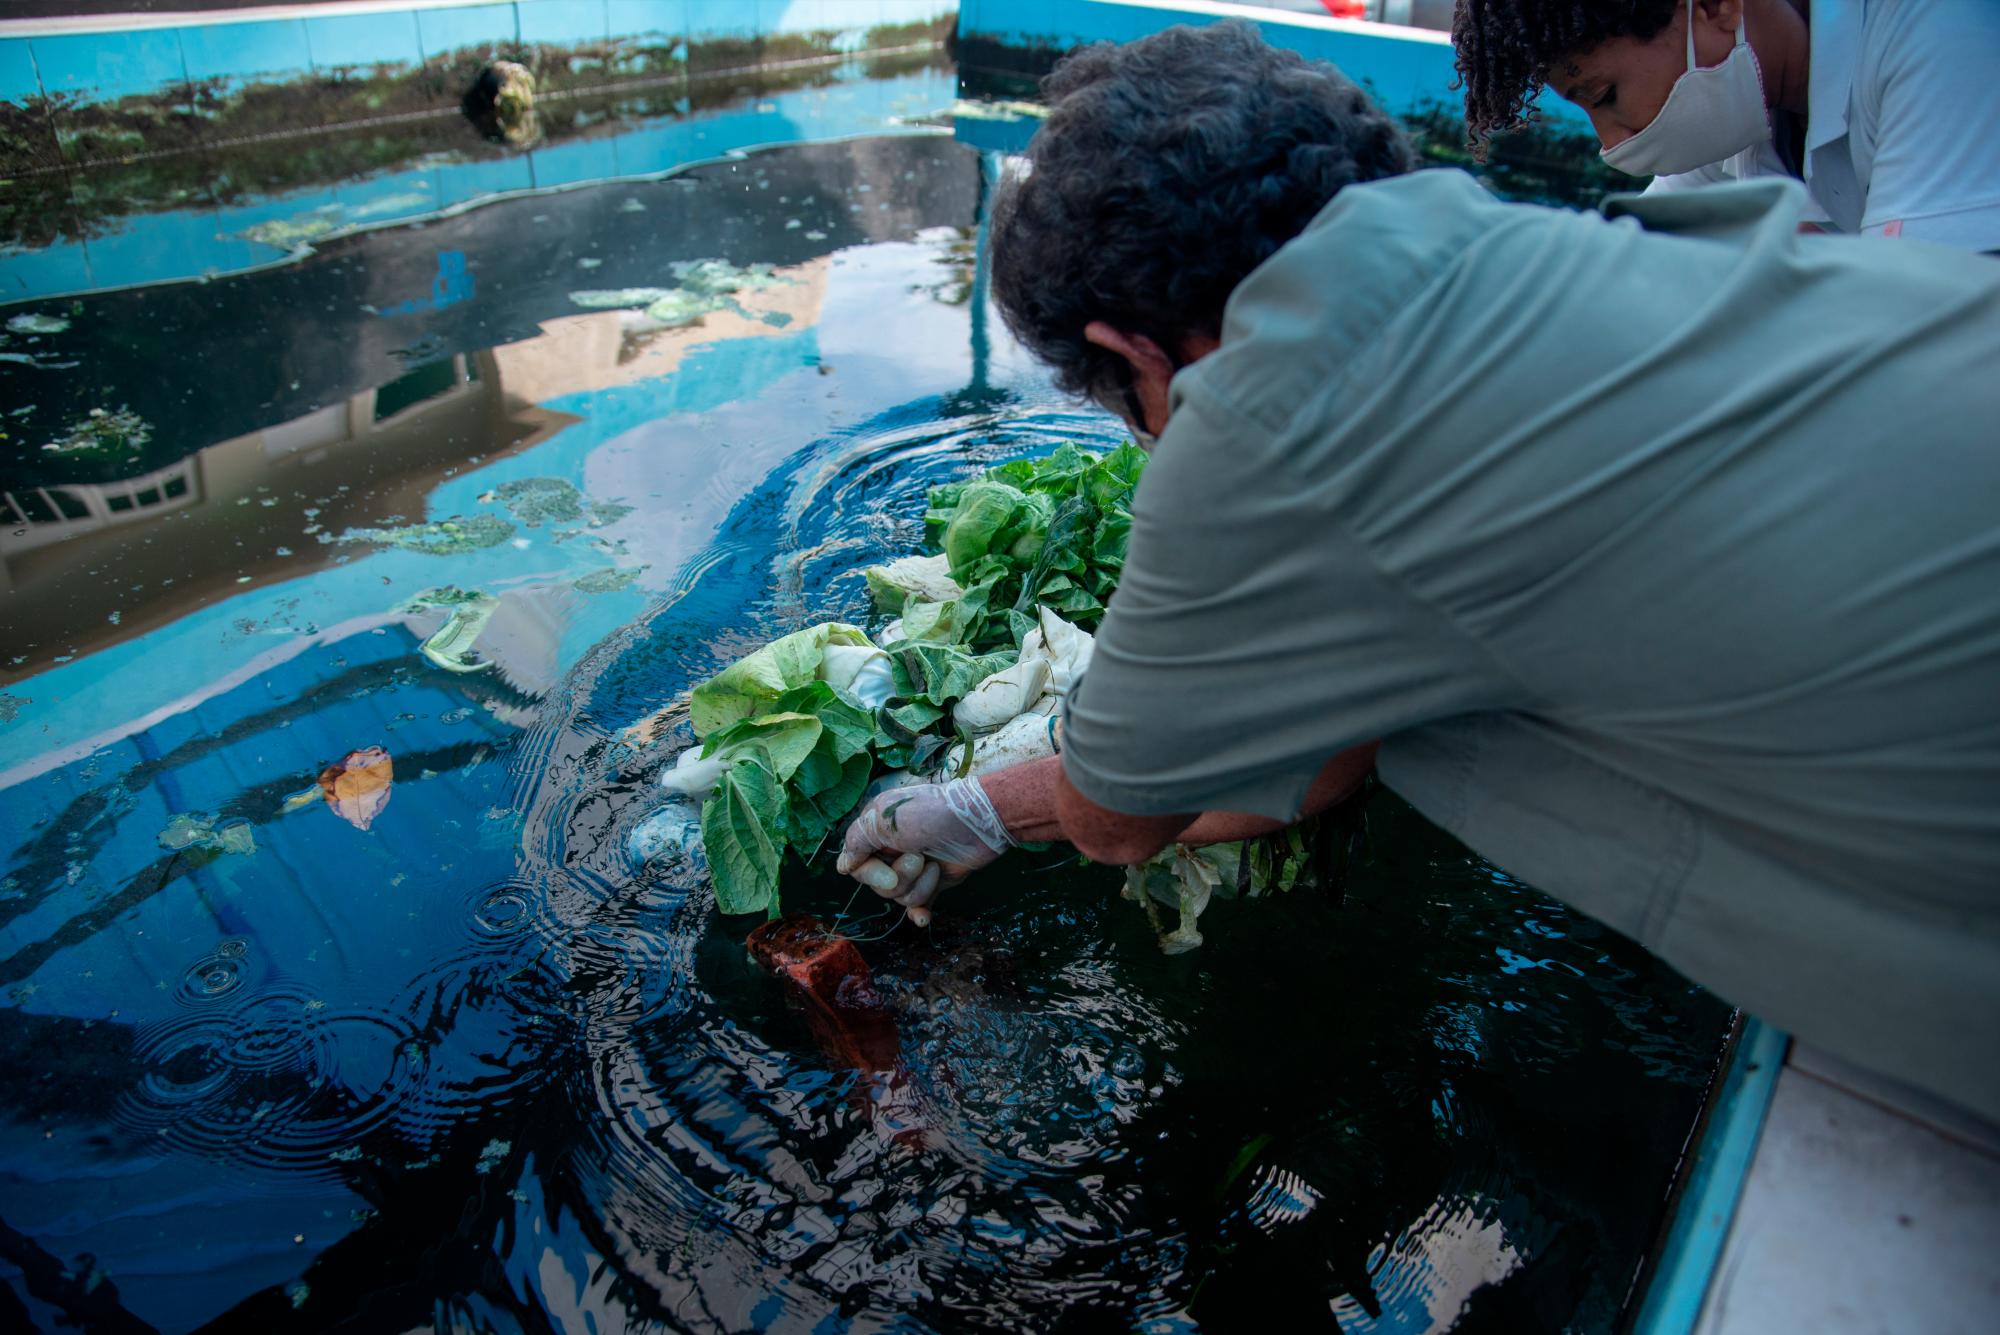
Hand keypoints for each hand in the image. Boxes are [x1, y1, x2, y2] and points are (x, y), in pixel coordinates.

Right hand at [836, 779, 1012, 924]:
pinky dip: (920, 911)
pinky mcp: (935, 881)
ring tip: (935, 867)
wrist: (979, 821)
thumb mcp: (885, 819)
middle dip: (901, 878)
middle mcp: (892, 850)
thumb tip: (842, 867)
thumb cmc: (931, 814)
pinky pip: (919, 904)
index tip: (889, 874)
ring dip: (919, 887)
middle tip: (920, 858)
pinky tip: (923, 918)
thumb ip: (857, 841)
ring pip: (900, 896)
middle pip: (879, 886)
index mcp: (877, 832)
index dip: (870, 875)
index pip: (856, 866)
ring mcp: (915, 868)